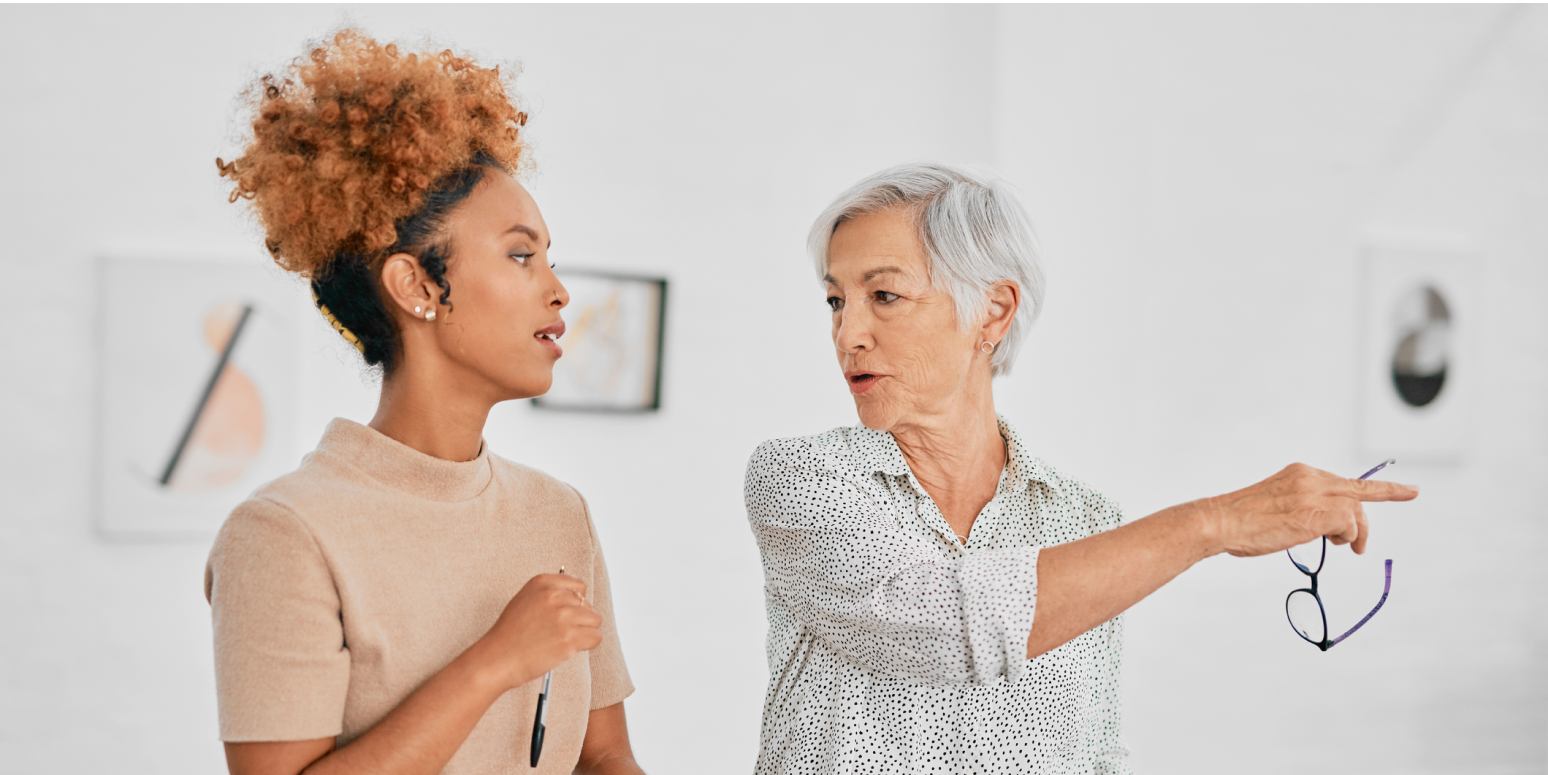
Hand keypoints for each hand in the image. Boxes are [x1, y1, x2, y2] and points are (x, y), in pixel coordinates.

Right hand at [476, 573, 602, 690]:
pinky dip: (587, 645)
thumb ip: (549, 595)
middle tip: (560, 632)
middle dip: (579, 619)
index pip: (579, 586)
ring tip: (565, 640)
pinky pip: (595, 637)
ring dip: (584, 632)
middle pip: (588, 604)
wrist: (497, 659)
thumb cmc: (509, 635)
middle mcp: (554, 595)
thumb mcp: (525, 600)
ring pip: (595, 620)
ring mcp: (563, 616)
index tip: (564, 614)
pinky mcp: (569, 638)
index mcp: (542, 583)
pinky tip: (569, 649)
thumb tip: (578, 600)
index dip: (575, 603)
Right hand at [1202, 463, 1417, 557]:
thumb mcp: (1276, 506)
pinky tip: (1333, 543)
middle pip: (1358, 494)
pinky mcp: (1315, 512)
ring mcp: (1313, 494)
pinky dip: (1348, 537)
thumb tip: (1323, 528)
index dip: (1383, 489)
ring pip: (1356, 510)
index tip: (1410, 491)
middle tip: (1359, 547)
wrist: (1219, 522)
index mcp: (1300, 473)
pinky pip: (1350, 524)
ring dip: (1355, 534)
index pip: (1347, 480)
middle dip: (1368, 522)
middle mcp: (1310, 478)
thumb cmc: (1240, 522)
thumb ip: (1303, 509)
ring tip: (1341, 548)